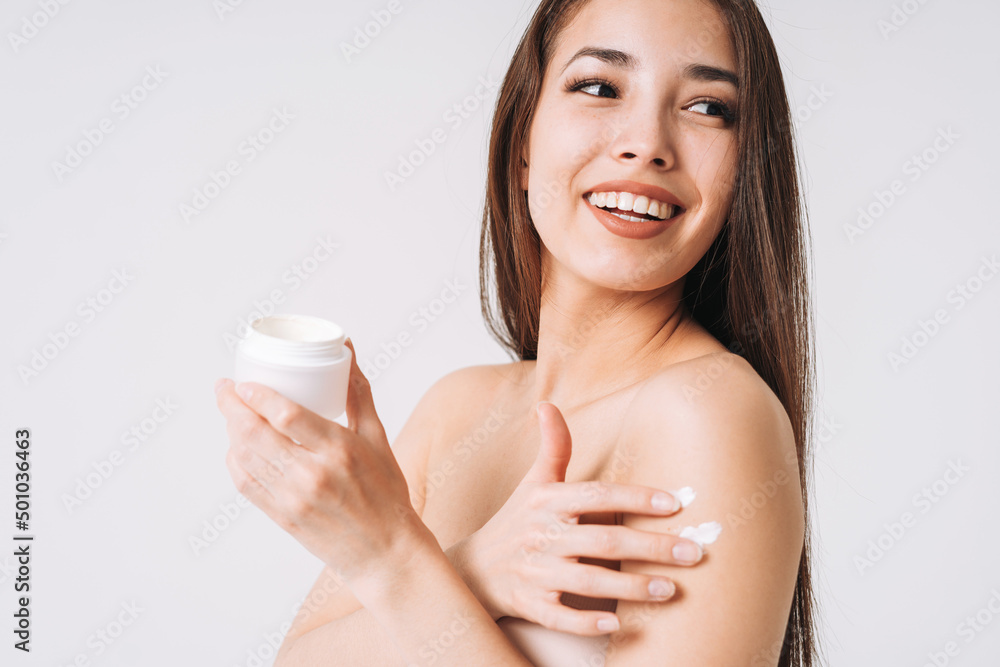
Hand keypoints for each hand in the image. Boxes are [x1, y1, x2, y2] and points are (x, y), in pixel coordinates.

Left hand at [214, 338, 426, 587]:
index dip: (257, 395)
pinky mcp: (282, 517)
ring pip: (244, 457)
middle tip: (224, 388)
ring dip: (230, 430)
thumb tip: (346, 352)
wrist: (385, 550)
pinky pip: (246, 484)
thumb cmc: (386, 491)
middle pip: (254, 433)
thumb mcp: (378, 437)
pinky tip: (236, 446)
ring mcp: (293, 498)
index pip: (286, 415)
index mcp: (339, 450)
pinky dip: (234, 460)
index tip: (243, 381)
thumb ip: (358, 394)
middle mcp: (312, 474)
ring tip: (230, 412)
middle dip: (231, 406)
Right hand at [455, 401, 703, 635]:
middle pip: (602, 541)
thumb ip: (552, 447)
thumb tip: (546, 405)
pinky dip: (586, 621)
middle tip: (693, 552)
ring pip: (587, 582)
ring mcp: (535, 572)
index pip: (596, 495)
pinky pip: (560, 616)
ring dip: (631, 587)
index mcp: (547, 502)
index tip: (675, 503)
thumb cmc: (516, 521)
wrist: (472, 568)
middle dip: (650, 547)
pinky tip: (619, 624)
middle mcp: (542, 536)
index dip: (635, 498)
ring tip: (672, 589)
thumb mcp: (533, 483)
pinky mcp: (528, 605)